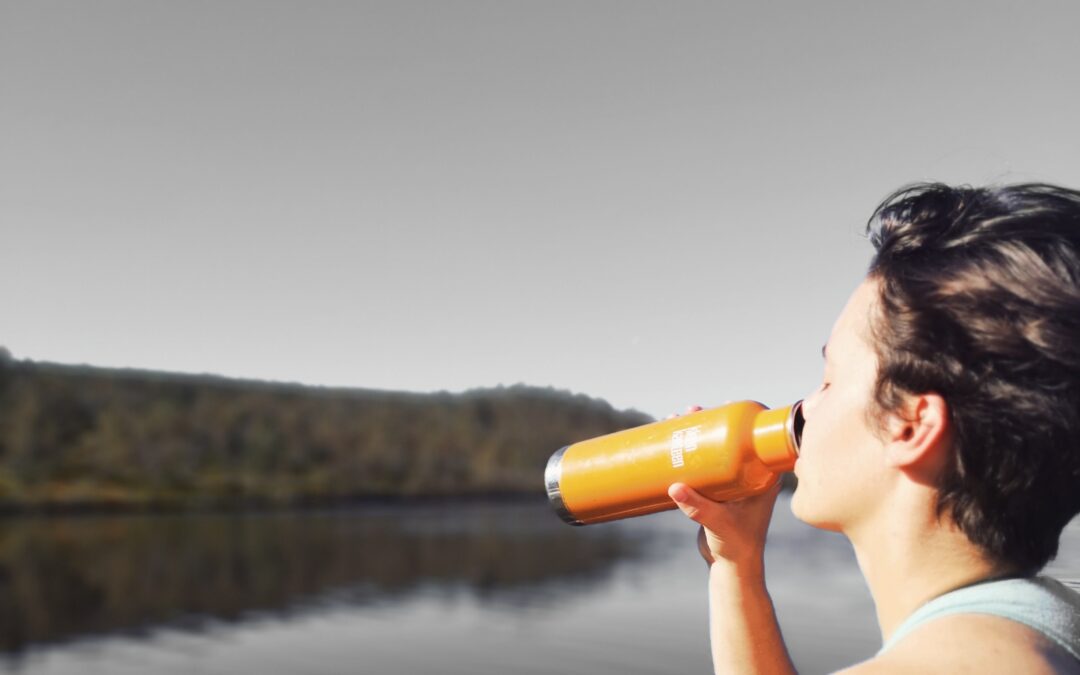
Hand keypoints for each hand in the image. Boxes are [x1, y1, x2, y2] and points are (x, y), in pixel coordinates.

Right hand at [664, 403, 780, 570]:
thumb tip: (674, 487)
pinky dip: (691, 452)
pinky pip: (705, 464)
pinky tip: (674, 442)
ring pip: (716, 449)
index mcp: (763, 477)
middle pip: (730, 439)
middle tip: (690, 411)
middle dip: (709, 421)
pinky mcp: (717, 490)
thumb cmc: (737, 546)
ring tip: (676, 420)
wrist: (733, 567)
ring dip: (697, 433)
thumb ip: (698, 507)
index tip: (720, 406)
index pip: (754, 439)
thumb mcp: (718, 522)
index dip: (739, 419)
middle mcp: (750, 475)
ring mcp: (733, 482)